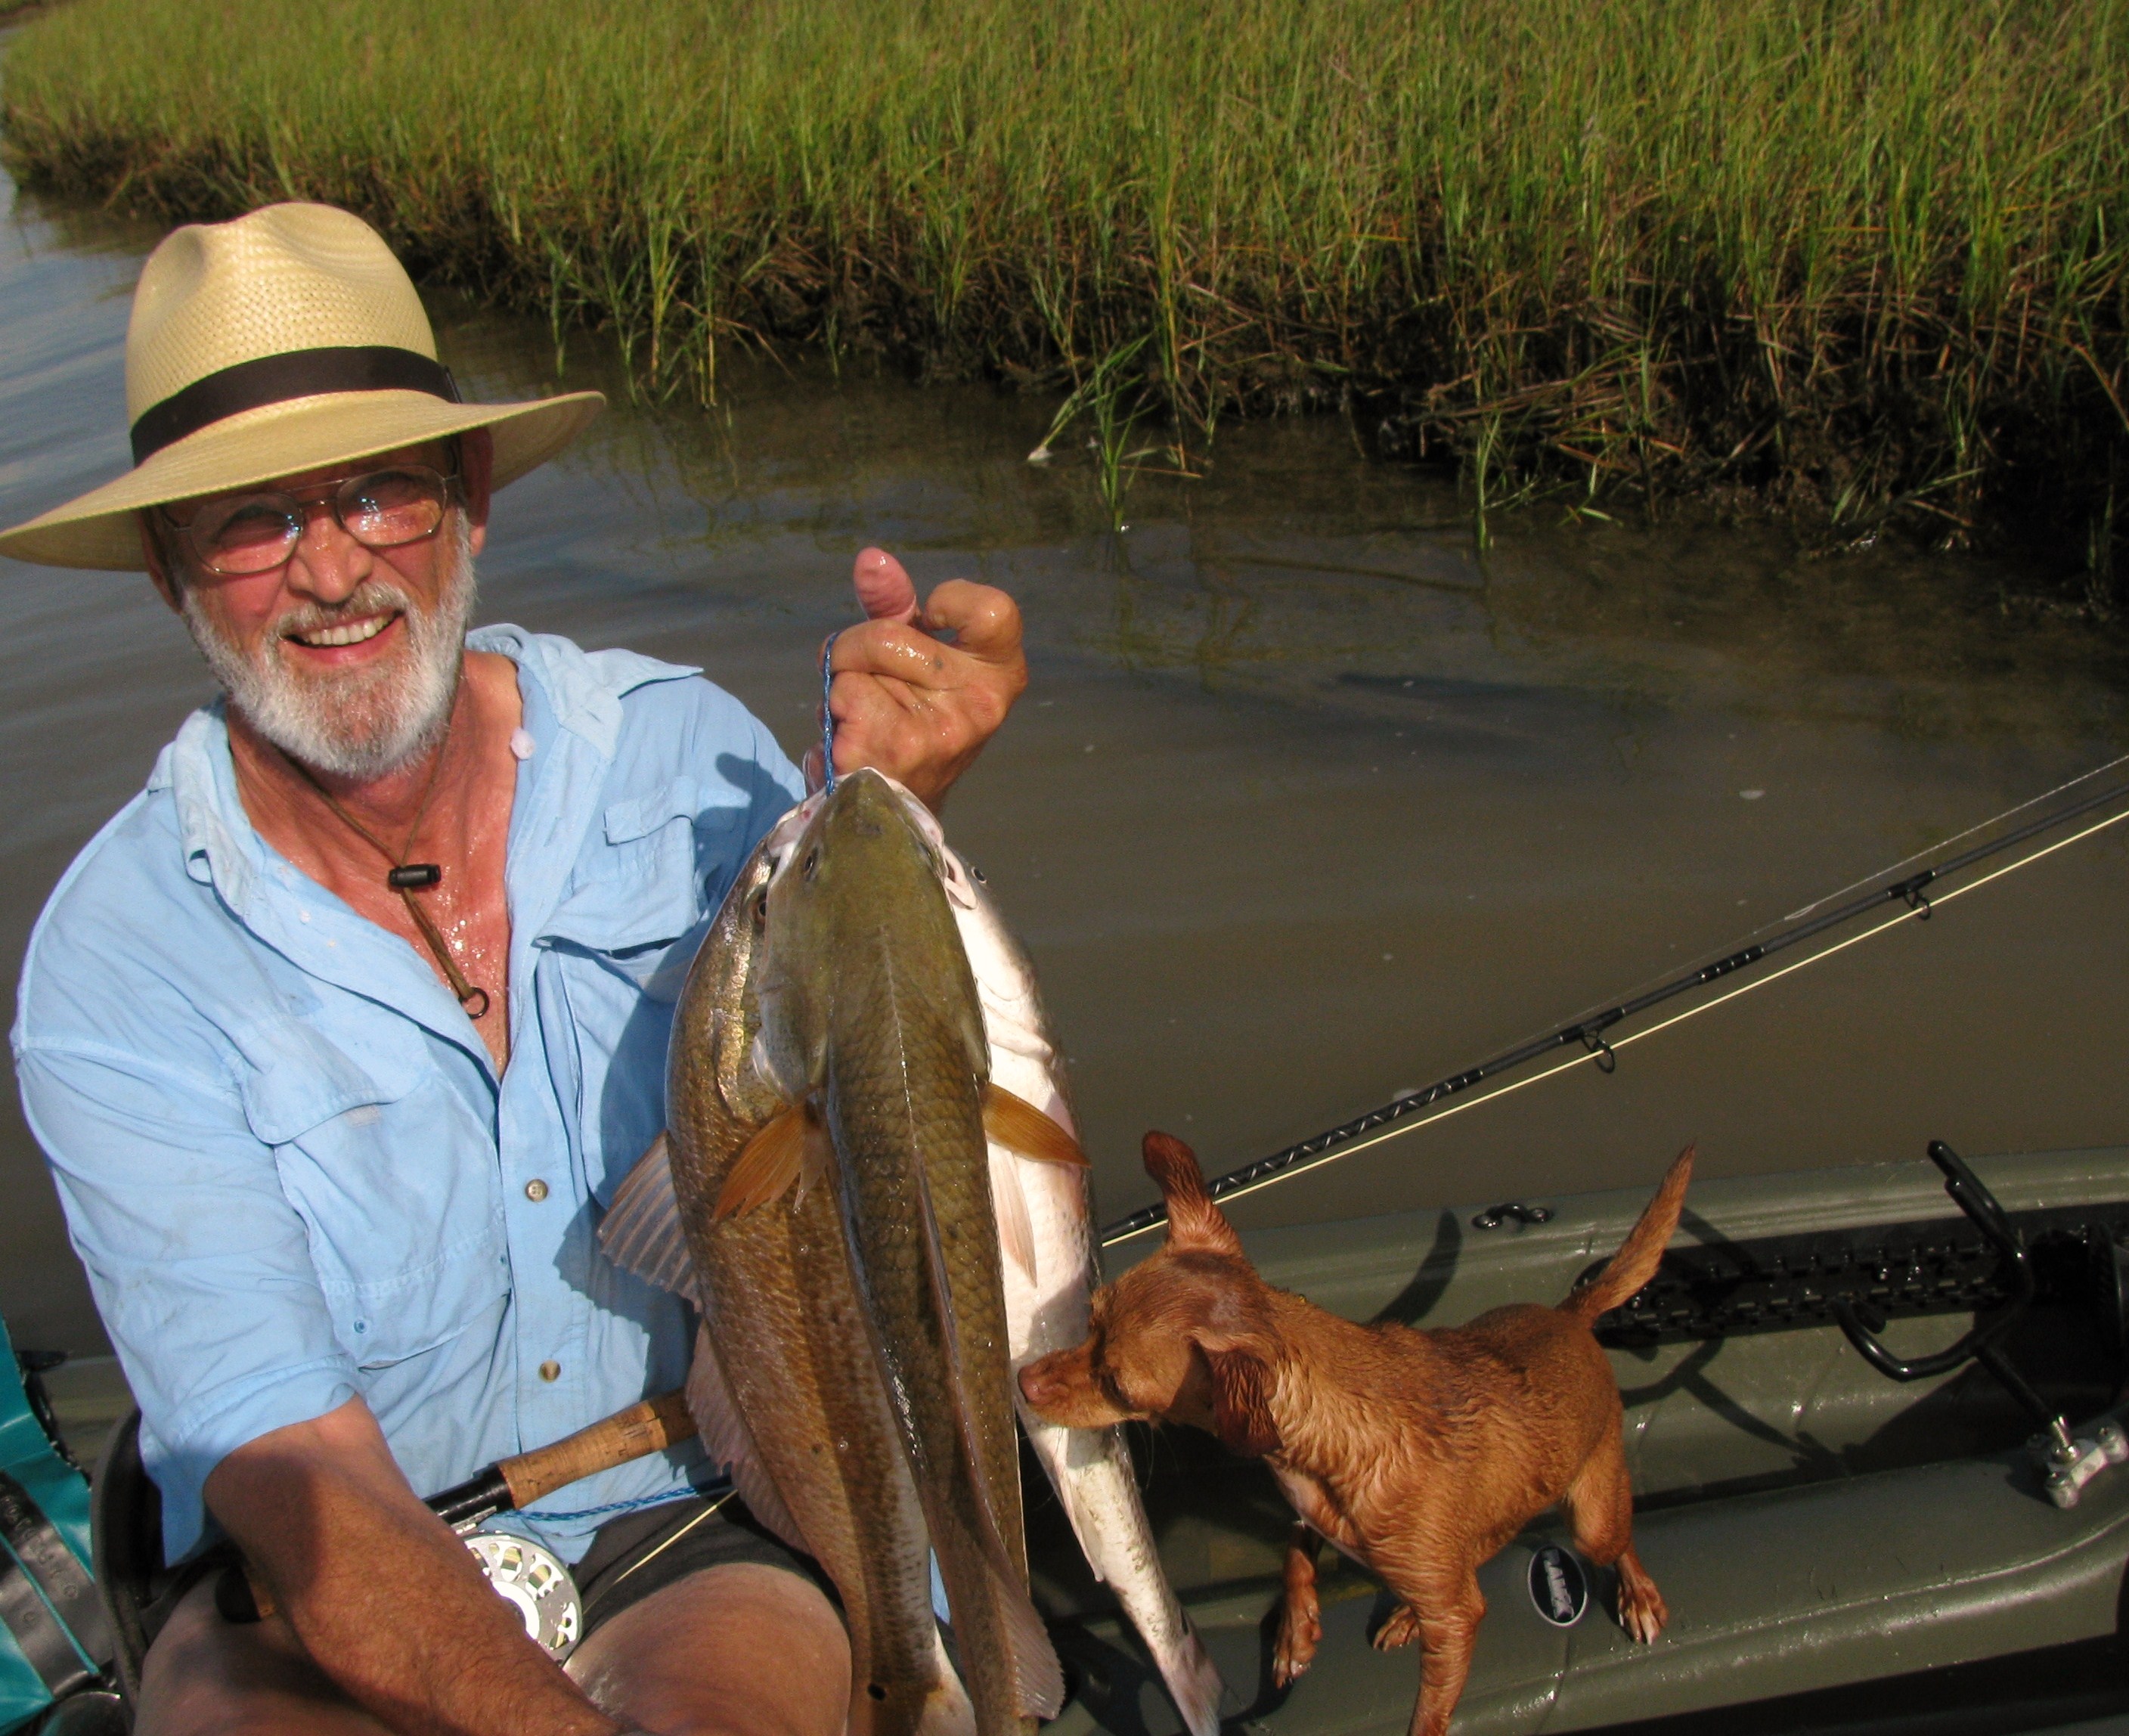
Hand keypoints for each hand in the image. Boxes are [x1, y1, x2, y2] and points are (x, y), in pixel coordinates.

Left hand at [803, 547, 1026, 809]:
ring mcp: (938, 730)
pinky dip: (832, 711)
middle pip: (889, 634)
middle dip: (856, 649)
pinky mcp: (892, 751)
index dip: (951, 601)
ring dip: (841, 683)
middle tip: (869, 679)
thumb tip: (870, 558)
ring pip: (855, 665)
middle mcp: (980, 705)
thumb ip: (896, 604)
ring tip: (862, 715)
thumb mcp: (912, 656)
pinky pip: (840, 694)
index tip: (930, 622)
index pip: (993, 610)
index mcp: (1000, 676)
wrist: (896, 807)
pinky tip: (852, 739)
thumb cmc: (907, 720)